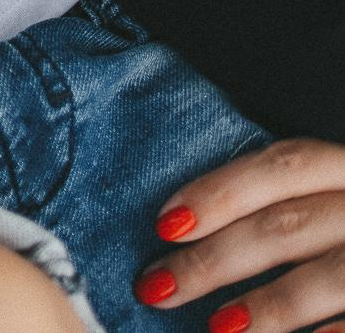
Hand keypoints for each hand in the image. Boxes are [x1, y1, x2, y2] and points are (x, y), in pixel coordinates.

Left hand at [134, 137, 344, 332]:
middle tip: (157, 286)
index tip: (163, 223)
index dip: (218, 192)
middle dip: (215, 259)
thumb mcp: (335, 201)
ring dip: (267, 308)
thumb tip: (183, 232)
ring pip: (327, 278)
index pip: (281, 168)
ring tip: (217, 329)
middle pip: (287, 226)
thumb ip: (285, 208)